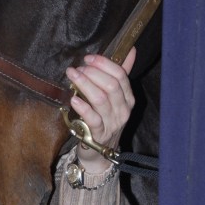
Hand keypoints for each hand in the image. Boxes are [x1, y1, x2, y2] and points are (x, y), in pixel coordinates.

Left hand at [65, 48, 135, 173]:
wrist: (99, 153)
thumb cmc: (104, 120)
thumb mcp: (114, 98)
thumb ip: (121, 74)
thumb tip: (132, 50)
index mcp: (127, 98)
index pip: (121, 75)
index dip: (104, 64)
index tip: (88, 58)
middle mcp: (123, 110)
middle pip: (111, 86)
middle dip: (93, 73)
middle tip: (77, 68)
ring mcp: (113, 123)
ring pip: (101, 99)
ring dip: (85, 85)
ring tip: (73, 77)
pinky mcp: (100, 135)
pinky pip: (93, 118)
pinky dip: (83, 107)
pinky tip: (73, 99)